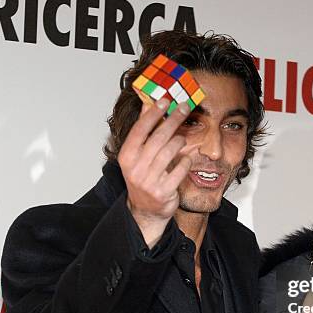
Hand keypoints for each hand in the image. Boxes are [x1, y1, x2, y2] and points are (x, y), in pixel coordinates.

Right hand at [118, 98, 193, 247]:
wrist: (146, 211)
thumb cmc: (143, 178)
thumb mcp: (137, 156)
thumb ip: (143, 132)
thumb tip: (148, 105)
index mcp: (126, 157)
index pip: (140, 130)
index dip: (152, 114)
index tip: (164, 101)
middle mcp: (135, 168)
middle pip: (158, 137)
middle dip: (173, 120)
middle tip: (184, 108)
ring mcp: (149, 181)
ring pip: (170, 151)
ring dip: (180, 140)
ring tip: (182, 139)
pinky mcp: (164, 191)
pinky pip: (180, 169)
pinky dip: (186, 160)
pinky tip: (186, 158)